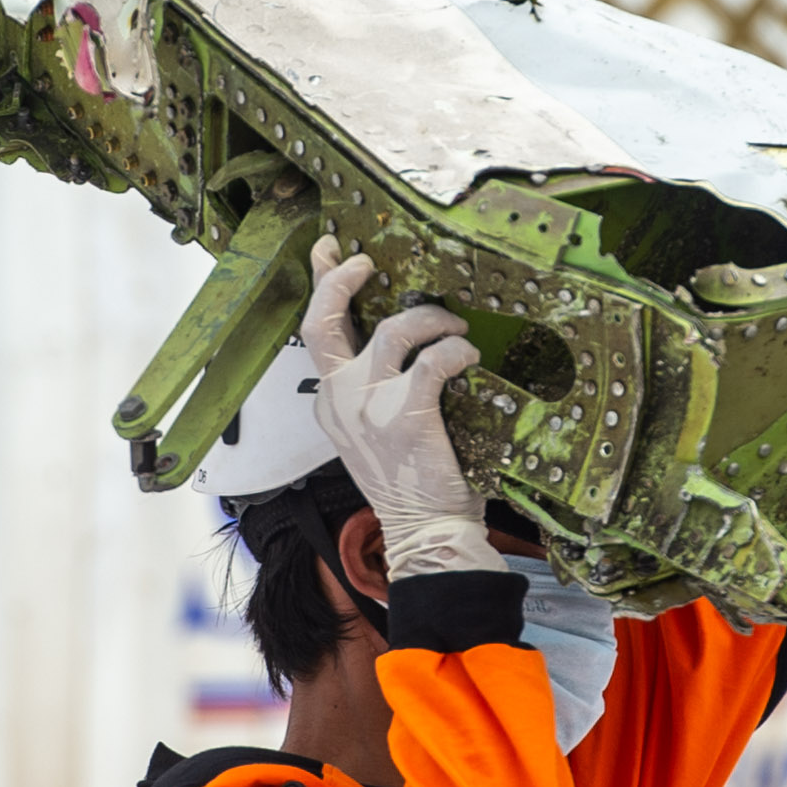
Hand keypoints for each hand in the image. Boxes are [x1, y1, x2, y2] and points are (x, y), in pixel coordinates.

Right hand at [300, 237, 499, 582]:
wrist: (426, 532)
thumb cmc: (413, 485)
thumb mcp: (377, 433)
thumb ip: (376, 392)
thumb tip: (409, 345)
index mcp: (330, 403)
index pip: (316, 332)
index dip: (324, 285)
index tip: (335, 254)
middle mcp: (339, 400)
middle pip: (322, 319)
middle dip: (341, 279)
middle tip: (368, 260)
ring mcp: (369, 406)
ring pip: (390, 331)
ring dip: (429, 318)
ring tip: (454, 326)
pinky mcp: (406, 414)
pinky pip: (434, 360)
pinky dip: (456, 350)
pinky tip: (470, 356)